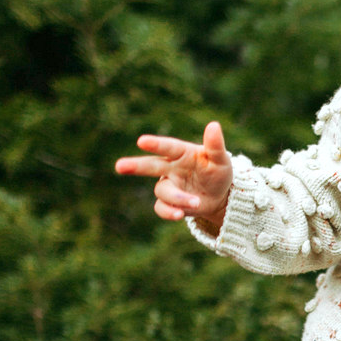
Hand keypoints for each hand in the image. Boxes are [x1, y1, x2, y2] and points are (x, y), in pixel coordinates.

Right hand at [115, 121, 232, 229]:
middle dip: (135, 166)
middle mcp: (171, 167)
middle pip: (150, 165)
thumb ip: (215, 145)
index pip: (168, 147)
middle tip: (119, 166)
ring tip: (196, 202)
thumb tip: (213, 125)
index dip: (155, 144)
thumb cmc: (219, 172)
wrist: (220, 197)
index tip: (141, 141)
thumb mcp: (221, 160)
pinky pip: (161, 207)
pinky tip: (179, 214)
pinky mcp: (169, 202)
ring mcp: (169, 185)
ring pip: (163, 191)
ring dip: (177, 197)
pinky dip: (168, 211)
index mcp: (182, 153)